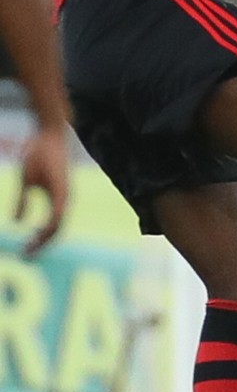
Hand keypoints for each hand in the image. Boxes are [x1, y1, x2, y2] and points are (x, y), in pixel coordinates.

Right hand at [15, 130, 68, 257]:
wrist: (48, 132)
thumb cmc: (38, 154)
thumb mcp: (26, 182)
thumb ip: (23, 202)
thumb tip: (16, 221)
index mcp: (58, 199)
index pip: (52, 228)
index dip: (39, 241)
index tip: (25, 253)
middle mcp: (65, 199)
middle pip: (56, 231)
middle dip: (42, 247)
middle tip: (27, 258)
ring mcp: (66, 194)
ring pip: (59, 225)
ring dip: (44, 241)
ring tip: (30, 251)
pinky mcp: (63, 187)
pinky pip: (59, 212)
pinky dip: (50, 226)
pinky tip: (39, 234)